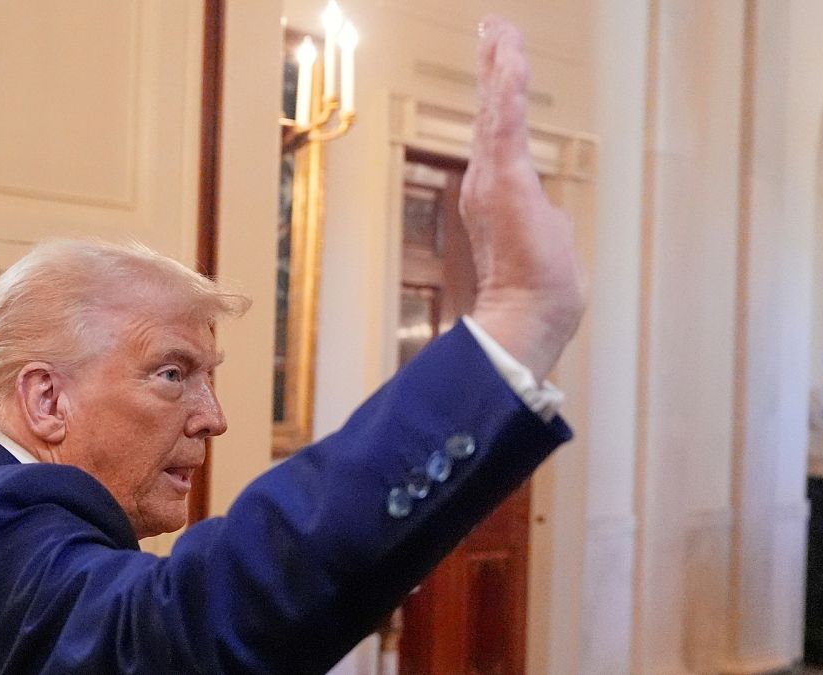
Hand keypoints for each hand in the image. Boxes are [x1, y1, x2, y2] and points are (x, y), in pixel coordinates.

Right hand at [462, 15, 585, 381]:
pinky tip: (508, 57)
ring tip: (500, 28)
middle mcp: (486, 182)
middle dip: (492, 66)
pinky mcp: (504, 181)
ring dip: (499, 65)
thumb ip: (545, 221)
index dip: (496, 97)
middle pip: (489, 112)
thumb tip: (552, 215)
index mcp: (497, 195)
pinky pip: (505, 122)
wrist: (528, 317)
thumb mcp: (546, 245)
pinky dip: (505, 87)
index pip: (497, 134)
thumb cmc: (539, 292)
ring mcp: (492, 180)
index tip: (498, 63)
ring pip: (495, 109)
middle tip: (492, 28)